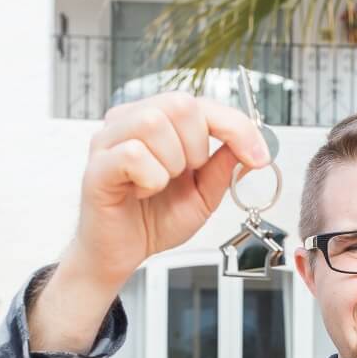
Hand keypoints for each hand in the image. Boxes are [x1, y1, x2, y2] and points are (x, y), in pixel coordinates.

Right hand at [73, 91, 270, 286]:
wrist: (122, 254)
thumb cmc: (153, 220)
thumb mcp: (203, 194)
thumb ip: (223, 167)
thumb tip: (251, 145)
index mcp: (157, 122)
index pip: (202, 104)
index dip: (237, 127)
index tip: (259, 155)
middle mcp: (130, 122)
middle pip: (179, 103)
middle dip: (198, 146)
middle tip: (187, 175)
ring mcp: (109, 141)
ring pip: (153, 123)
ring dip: (172, 163)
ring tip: (161, 184)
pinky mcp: (97, 166)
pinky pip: (133, 154)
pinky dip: (151, 179)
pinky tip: (143, 192)